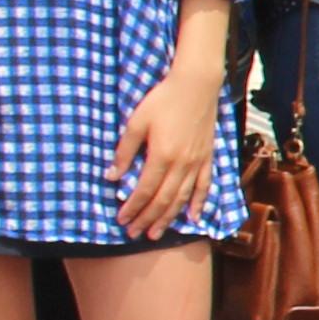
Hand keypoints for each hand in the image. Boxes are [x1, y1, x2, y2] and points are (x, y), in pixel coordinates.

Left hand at [110, 57, 221, 235]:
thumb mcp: (136, 122)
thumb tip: (110, 176)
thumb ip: (124, 151)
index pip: (144, 190)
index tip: (121, 220)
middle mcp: (182, 164)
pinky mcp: (208, 157)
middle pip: (163, 200)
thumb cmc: (163, 100)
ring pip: (183, 198)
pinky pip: (205, 186)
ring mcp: (197, 163)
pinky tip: (193, 218)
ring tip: (156, 233)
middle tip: (134, 234)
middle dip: (147, 219)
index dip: (132, 208)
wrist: (196, 85)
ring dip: (169, 218)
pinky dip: (199, 204)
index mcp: (162, 156)